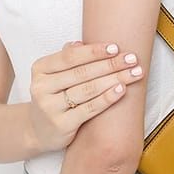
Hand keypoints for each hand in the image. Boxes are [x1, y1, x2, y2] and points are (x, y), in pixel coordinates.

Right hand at [28, 40, 143, 152]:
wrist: (39, 131)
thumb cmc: (55, 96)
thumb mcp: (55, 75)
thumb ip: (67, 57)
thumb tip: (82, 42)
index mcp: (40, 69)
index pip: (70, 56)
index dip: (94, 51)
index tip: (116, 47)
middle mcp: (41, 87)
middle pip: (82, 72)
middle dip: (111, 64)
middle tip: (133, 59)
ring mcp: (50, 107)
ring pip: (88, 89)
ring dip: (115, 79)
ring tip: (134, 73)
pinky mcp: (61, 125)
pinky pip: (89, 108)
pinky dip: (107, 98)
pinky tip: (122, 89)